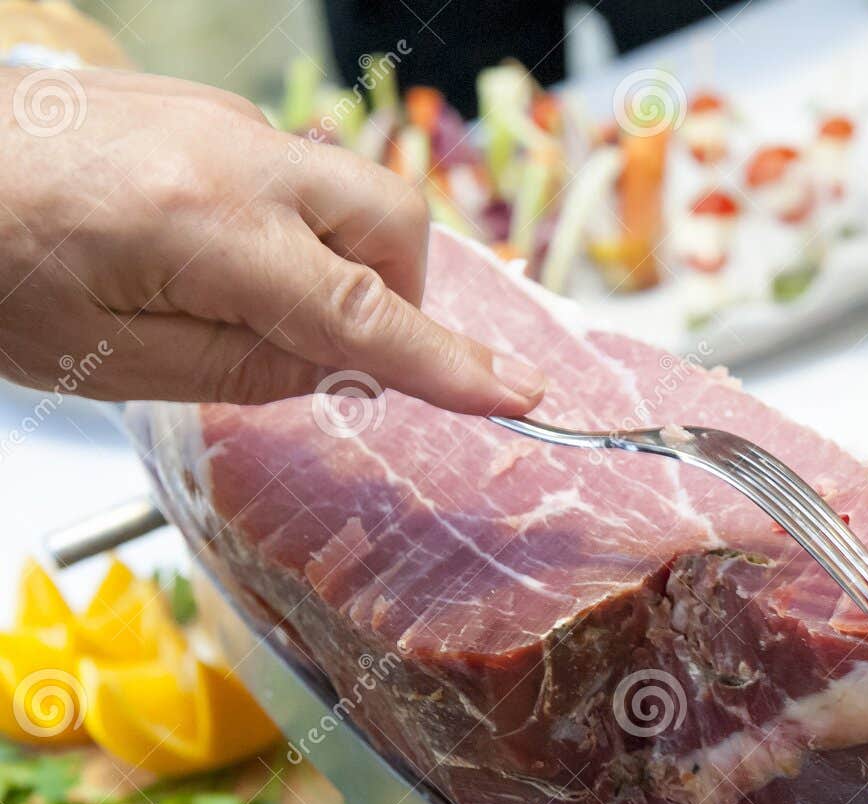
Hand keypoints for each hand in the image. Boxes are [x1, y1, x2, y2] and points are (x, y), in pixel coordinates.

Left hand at [0, 67, 543, 412]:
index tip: (517, 395)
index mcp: (207, 229)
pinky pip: (296, 173)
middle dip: (403, 289)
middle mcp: (231, 156)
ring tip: (252, 303)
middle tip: (340, 345)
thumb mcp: (115, 360)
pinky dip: (295, 228)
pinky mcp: (204, 108)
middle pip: (392, 218)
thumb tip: (345, 370)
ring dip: (341, 259)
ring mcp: (220, 119)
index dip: (447, 363)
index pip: (363, 312)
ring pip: (347, 192)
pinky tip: (218, 256)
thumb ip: (249, 370)